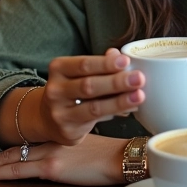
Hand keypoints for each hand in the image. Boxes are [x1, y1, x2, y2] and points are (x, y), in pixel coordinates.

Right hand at [0, 48, 145, 149]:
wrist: (47, 117)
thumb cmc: (71, 88)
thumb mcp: (79, 72)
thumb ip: (99, 64)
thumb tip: (117, 54)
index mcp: (58, 68)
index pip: (83, 64)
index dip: (105, 64)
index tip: (126, 61)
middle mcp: (55, 90)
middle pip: (88, 85)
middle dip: (116, 82)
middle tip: (139, 78)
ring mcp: (60, 113)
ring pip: (93, 107)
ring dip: (119, 101)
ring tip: (139, 96)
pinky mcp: (68, 131)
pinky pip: (96, 122)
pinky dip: (116, 113)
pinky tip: (131, 108)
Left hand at [0, 134, 126, 184]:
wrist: (125, 157)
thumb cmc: (112, 153)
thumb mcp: (90, 147)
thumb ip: (73, 148)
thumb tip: (67, 151)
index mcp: (57, 137)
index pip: (23, 143)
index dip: (1, 147)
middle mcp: (50, 142)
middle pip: (11, 150)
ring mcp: (50, 154)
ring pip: (10, 159)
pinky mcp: (54, 167)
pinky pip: (20, 172)